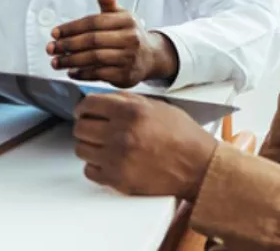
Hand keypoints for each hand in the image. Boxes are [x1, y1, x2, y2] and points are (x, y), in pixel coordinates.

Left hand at [46, 0, 178, 87]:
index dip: (72, 27)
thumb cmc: (130, 34)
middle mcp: (130, 38)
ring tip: (56, 61)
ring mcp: (128, 57)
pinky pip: (99, 74)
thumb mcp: (120, 15)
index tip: (55, 33)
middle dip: (68, 44)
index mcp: (126, 20)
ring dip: (71, 60)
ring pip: (94, 58)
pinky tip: (72, 72)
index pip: (94, 22)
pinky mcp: (125, 75)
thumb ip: (107, 0)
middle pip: (92, 40)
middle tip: (51, 48)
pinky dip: (83, 74)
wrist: (151, 57)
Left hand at [73, 92, 217, 199]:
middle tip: (94, 129)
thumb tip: (102, 100)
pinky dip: (96, 166)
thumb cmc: (183, 137)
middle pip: (80, 128)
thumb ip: (127, 101)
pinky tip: (110, 161)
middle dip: (86, 127)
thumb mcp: (157, 106)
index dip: (83, 108)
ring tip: (105, 146)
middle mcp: (122, 133)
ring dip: (91, 147)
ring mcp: (118, 158)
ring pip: (81, 150)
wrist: (198, 166)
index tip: (83, 112)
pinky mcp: (118, 179)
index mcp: (132, 111)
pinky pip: (89, 171)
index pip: (89, 104)